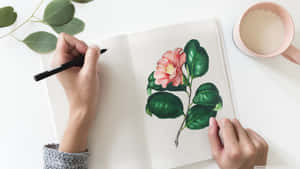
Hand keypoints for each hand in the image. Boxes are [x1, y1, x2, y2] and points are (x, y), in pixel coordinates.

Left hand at [51, 33, 100, 152]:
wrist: (83, 108)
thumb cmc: (83, 94)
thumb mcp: (90, 73)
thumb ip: (92, 56)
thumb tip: (95, 46)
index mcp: (59, 61)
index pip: (65, 38)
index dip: (78, 42)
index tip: (85, 52)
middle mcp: (60, 61)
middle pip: (73, 43)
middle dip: (84, 50)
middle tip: (89, 62)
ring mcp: (66, 65)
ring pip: (78, 49)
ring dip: (87, 56)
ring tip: (89, 69)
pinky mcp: (72, 68)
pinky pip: (80, 57)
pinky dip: (87, 61)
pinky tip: (89, 71)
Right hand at [208, 118, 267, 168]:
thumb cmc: (231, 167)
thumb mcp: (217, 154)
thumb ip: (213, 136)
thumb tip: (213, 121)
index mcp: (234, 151)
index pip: (227, 124)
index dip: (221, 123)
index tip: (219, 126)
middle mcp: (248, 148)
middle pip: (236, 123)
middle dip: (229, 128)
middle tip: (228, 140)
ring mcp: (257, 146)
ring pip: (243, 127)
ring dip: (239, 133)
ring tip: (237, 145)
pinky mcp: (264, 144)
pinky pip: (252, 132)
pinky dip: (247, 136)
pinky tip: (244, 145)